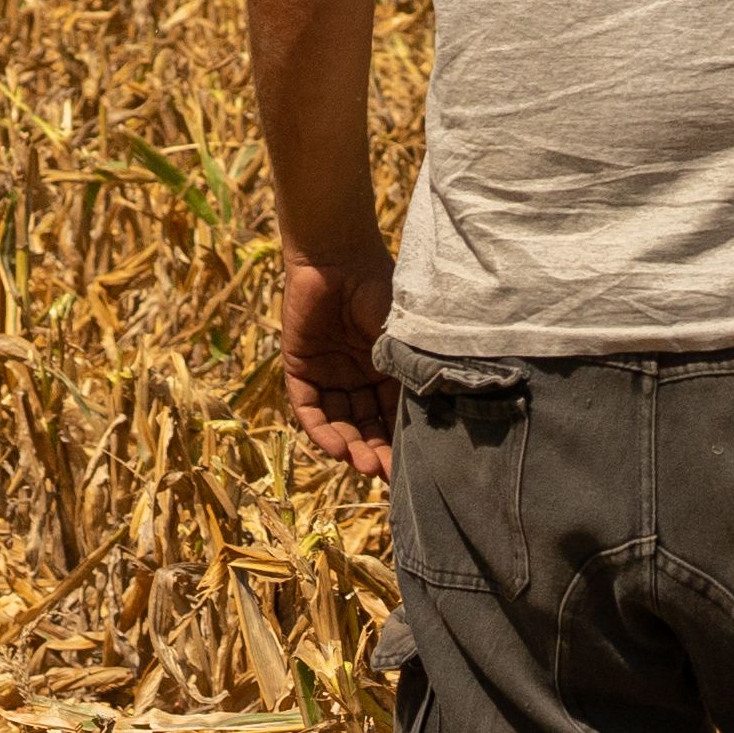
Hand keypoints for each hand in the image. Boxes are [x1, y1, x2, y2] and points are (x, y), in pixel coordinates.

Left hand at [279, 253, 398, 477]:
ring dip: (352, 446)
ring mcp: (329, 374)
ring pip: (340, 422)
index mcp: (387, 369)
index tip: (416, 469)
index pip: (395, 415)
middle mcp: (358, 377)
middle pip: (368, 425)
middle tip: (388, 477)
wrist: (338, 255)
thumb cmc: (380, 288)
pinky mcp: (300, 368)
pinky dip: (322, 430)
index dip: (403, 442)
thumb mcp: (402, 337)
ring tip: (365, 466)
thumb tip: (433, 420)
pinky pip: (310, 408)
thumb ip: (409, 372)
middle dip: (378, 453)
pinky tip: (339, 448)